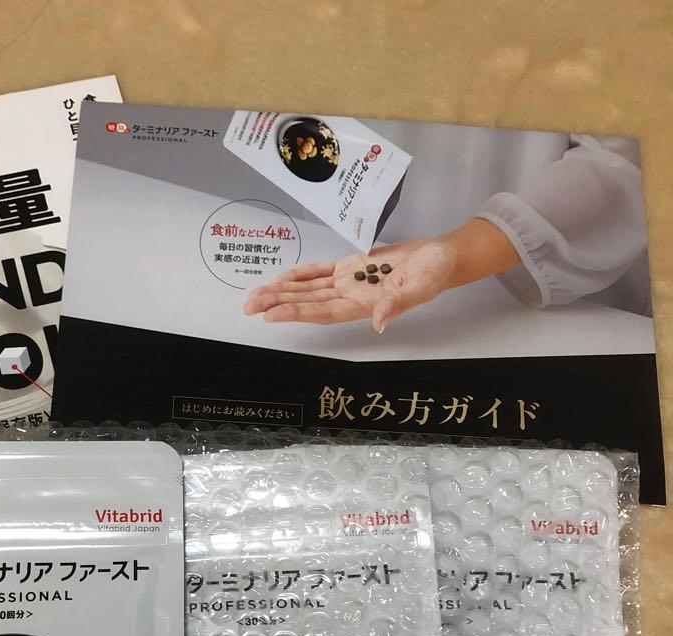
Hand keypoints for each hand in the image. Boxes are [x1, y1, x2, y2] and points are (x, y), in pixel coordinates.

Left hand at [243, 218, 519, 332]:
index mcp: (363, 305)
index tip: (271, 315)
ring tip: (255, 295)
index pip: (323, 311)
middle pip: (308, 302)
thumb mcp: (422, 286)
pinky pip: (319, 272)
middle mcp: (350, 297)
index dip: (297, 313)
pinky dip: (300, 274)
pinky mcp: (351, 268)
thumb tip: (380, 322)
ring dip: (282, 291)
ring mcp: (348, 283)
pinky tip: (281, 278)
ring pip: (308, 288)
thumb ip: (399, 304)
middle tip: (249, 306)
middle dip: (278, 303)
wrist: (442, 257)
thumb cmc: (436, 272)